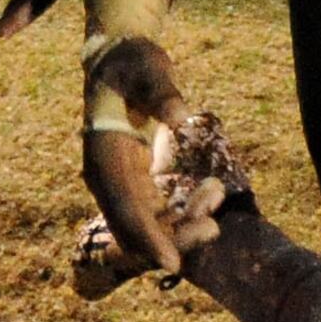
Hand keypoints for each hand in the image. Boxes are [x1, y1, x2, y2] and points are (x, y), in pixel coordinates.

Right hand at [81, 35, 215, 278]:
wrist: (122, 58)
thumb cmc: (133, 62)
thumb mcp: (148, 68)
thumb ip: (161, 92)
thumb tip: (178, 115)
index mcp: (103, 156)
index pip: (124, 208)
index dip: (148, 238)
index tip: (172, 263)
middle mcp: (107, 176)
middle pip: (137, 225)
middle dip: (173, 237)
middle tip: (212, 230)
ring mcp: (120, 181)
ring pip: (149, 222)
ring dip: (182, 224)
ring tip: (217, 199)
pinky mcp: (135, 179)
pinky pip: (157, 210)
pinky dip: (183, 210)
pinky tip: (213, 194)